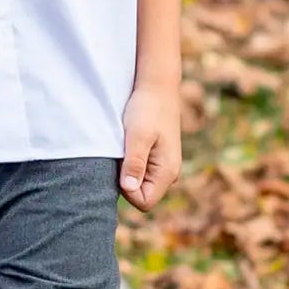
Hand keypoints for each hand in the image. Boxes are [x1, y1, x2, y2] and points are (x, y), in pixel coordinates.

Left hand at [119, 81, 180, 211]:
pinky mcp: (156, 157)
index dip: (127, 190)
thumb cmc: (147, 108)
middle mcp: (168, 173)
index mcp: (167, 172)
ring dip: (126, 170)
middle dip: (125, 180)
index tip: (120, 165)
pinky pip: (139, 171)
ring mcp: (163, 166)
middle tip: (120, 154)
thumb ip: (135, 163)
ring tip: (124, 147)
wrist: (157, 86)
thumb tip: (129, 188)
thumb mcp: (138, 135)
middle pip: (141, 195)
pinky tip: (126, 145)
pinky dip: (129, 162)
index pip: (144, 202)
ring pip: (138, 183)